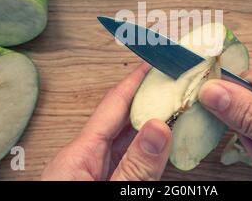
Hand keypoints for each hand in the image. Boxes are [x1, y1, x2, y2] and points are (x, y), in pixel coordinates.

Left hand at [41, 64, 171, 180]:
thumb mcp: (110, 191)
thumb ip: (134, 166)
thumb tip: (159, 128)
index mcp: (77, 155)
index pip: (112, 104)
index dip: (135, 80)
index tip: (153, 62)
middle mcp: (83, 156)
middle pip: (120, 117)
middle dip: (147, 98)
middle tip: (172, 83)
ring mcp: (92, 168)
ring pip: (125, 136)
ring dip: (149, 121)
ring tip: (173, 107)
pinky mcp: (100, 178)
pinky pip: (126, 153)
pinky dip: (145, 145)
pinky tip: (161, 140)